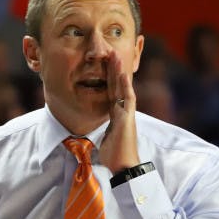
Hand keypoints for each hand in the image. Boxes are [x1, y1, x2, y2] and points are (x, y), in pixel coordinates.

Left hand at [98, 52, 139, 172]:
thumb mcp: (103, 138)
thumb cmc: (114, 156)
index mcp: (116, 115)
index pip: (111, 92)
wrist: (124, 166)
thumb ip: (101, 131)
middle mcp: (122, 111)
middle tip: (111, 52)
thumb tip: (90, 132)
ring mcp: (126, 113)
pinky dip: (125, 85)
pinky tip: (122, 73)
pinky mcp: (128, 117)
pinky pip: (127, 98)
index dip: (108, 78)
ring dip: (119, 71)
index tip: (104, 64)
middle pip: (117, 85)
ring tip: (116, 56)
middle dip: (113, 69)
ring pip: (123, 87)